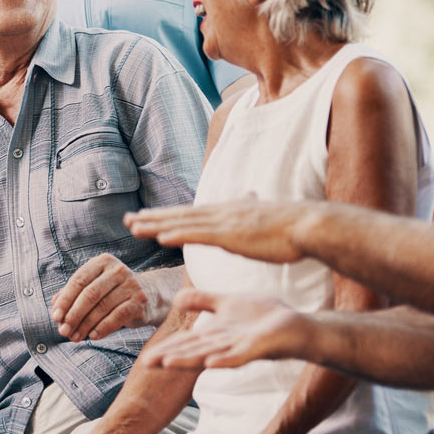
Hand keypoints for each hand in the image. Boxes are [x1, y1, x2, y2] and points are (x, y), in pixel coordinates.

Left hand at [52, 254, 168, 341]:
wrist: (150, 294)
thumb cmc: (113, 291)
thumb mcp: (93, 286)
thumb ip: (72, 293)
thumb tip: (54, 307)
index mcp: (103, 261)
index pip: (78, 280)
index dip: (65, 300)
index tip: (55, 317)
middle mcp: (118, 270)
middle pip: (90, 294)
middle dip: (73, 315)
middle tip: (63, 331)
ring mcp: (131, 285)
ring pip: (102, 307)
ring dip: (85, 325)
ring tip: (74, 337)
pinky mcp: (140, 301)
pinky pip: (117, 317)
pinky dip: (103, 328)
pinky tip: (92, 336)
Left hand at [124, 198, 319, 263]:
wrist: (308, 225)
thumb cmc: (290, 226)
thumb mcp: (264, 215)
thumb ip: (252, 207)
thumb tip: (249, 195)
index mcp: (227, 212)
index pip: (190, 213)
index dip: (166, 215)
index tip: (146, 217)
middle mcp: (220, 213)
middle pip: (179, 215)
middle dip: (151, 218)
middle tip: (126, 220)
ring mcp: (224, 223)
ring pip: (182, 224)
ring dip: (156, 226)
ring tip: (133, 228)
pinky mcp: (230, 235)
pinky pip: (198, 235)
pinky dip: (178, 235)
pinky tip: (161, 238)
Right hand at [142, 290, 313, 370]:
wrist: (298, 325)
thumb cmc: (265, 317)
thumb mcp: (227, 303)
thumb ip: (203, 301)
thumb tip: (177, 298)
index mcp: (217, 335)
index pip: (187, 342)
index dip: (167, 348)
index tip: (145, 357)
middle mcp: (225, 345)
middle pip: (193, 351)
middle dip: (171, 357)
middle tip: (147, 364)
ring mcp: (241, 348)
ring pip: (210, 355)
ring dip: (190, 360)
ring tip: (168, 363)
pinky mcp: (258, 349)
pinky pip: (239, 356)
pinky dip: (225, 360)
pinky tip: (211, 364)